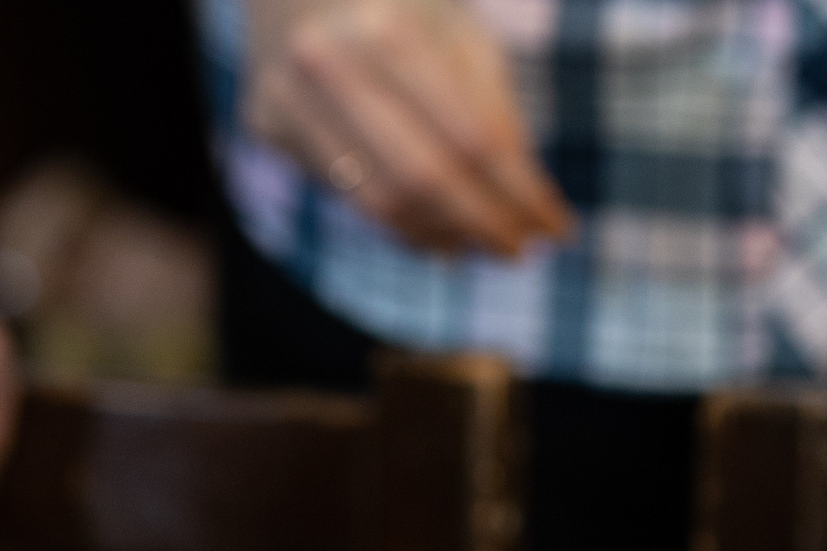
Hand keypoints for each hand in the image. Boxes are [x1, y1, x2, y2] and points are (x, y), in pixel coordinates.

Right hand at [242, 0, 574, 255]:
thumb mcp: (462, 41)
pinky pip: (347, 198)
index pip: (473, 140)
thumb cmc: (404, 12)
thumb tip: (531, 206)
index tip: (559, 229)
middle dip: (486, 225)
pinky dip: (402, 227)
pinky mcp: (267, 124)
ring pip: (381, 202)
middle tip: (523, 251)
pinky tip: (442, 236)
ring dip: (444, 236)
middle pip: (425, 178)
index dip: (522, 195)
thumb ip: (496, 117)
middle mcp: (327, 63)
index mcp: (388, 30)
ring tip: (486, 247)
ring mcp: (286, 95)